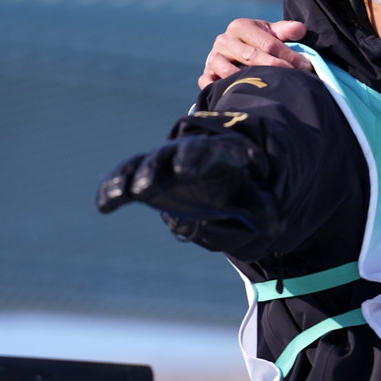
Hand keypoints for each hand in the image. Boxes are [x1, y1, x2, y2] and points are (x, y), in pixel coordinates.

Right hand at [96, 136, 280, 237]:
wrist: (215, 172)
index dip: (195, 158)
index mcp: (215, 154)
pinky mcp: (142, 178)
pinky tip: (104, 205)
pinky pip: (124, 178)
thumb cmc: (235, 183)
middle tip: (147, 184)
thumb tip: (276, 227)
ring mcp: (162, 164)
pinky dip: (113, 188)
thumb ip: (262, 210)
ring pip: (142, 165)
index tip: (186, 168)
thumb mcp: (252, 195)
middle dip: (158, 167)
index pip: (205, 153)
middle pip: (169, 156)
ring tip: (123, 194)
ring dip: (131, 177)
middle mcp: (184, 155)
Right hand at [199, 19, 310, 88]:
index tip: (306, 66)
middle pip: (252, 57)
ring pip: (232, 72)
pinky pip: (213, 85)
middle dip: (276, 68)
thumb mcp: (271, 33)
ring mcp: (212, 59)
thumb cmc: (257, 43)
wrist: (232, 54)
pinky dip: (226, 92)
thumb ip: (286, 31)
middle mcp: (224, 40)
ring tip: (271, 90)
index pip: (268, 43)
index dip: (289, 55)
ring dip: (251, 82)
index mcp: (240, 26)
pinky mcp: (206, 75)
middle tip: (296, 78)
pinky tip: (242, 97)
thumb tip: (301, 30)